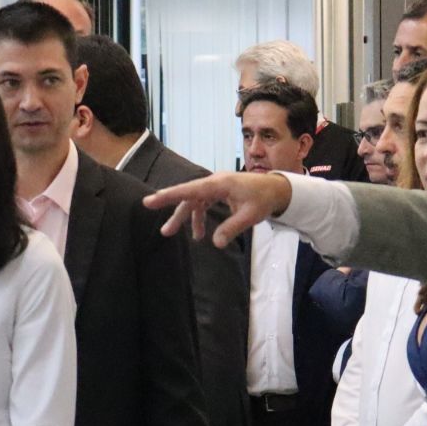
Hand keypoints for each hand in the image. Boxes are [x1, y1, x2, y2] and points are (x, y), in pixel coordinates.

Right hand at [145, 170, 292, 247]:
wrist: (276, 188)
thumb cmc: (264, 199)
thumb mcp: (250, 216)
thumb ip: (232, 228)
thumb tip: (216, 244)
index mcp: (220, 183)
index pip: (190, 190)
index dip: (170, 196)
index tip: (151, 200)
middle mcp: (214, 182)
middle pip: (188, 195)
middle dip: (170, 207)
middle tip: (150, 211)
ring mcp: (215, 186)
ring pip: (193, 201)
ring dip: (184, 217)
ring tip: (170, 233)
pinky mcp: (218, 191)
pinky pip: (202, 203)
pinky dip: (198, 217)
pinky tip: (198, 233)